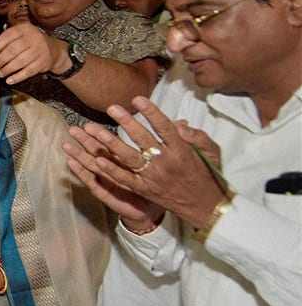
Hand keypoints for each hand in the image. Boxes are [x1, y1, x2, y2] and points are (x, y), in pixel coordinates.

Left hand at [0, 24, 70, 84]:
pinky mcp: (44, 61)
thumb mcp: (20, 36)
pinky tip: (9, 80)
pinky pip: (28, 71)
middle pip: (12, 50)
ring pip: (20, 61)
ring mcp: (40, 49)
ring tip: (0, 73)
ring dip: (7, 70)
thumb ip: (5, 42)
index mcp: (24, 28)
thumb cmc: (30, 43)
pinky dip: (17, 77)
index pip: (7, 36)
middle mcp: (33, 36)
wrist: (53, 49)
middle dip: (0, 61)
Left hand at [68, 97, 226, 228]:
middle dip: (126, 122)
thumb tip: (179, 123)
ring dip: (110, 143)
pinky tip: (97, 160)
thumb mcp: (212, 151)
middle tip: (112, 108)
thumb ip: (196, 135)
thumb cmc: (207, 174)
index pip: (164, 127)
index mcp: (181, 150)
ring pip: (129, 158)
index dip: (151, 112)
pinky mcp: (144, 189)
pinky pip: (124, 179)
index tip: (138, 99)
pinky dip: (111, 170)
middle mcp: (165, 162)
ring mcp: (152, 177)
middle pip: (143, 139)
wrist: (205, 206)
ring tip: (95, 130)